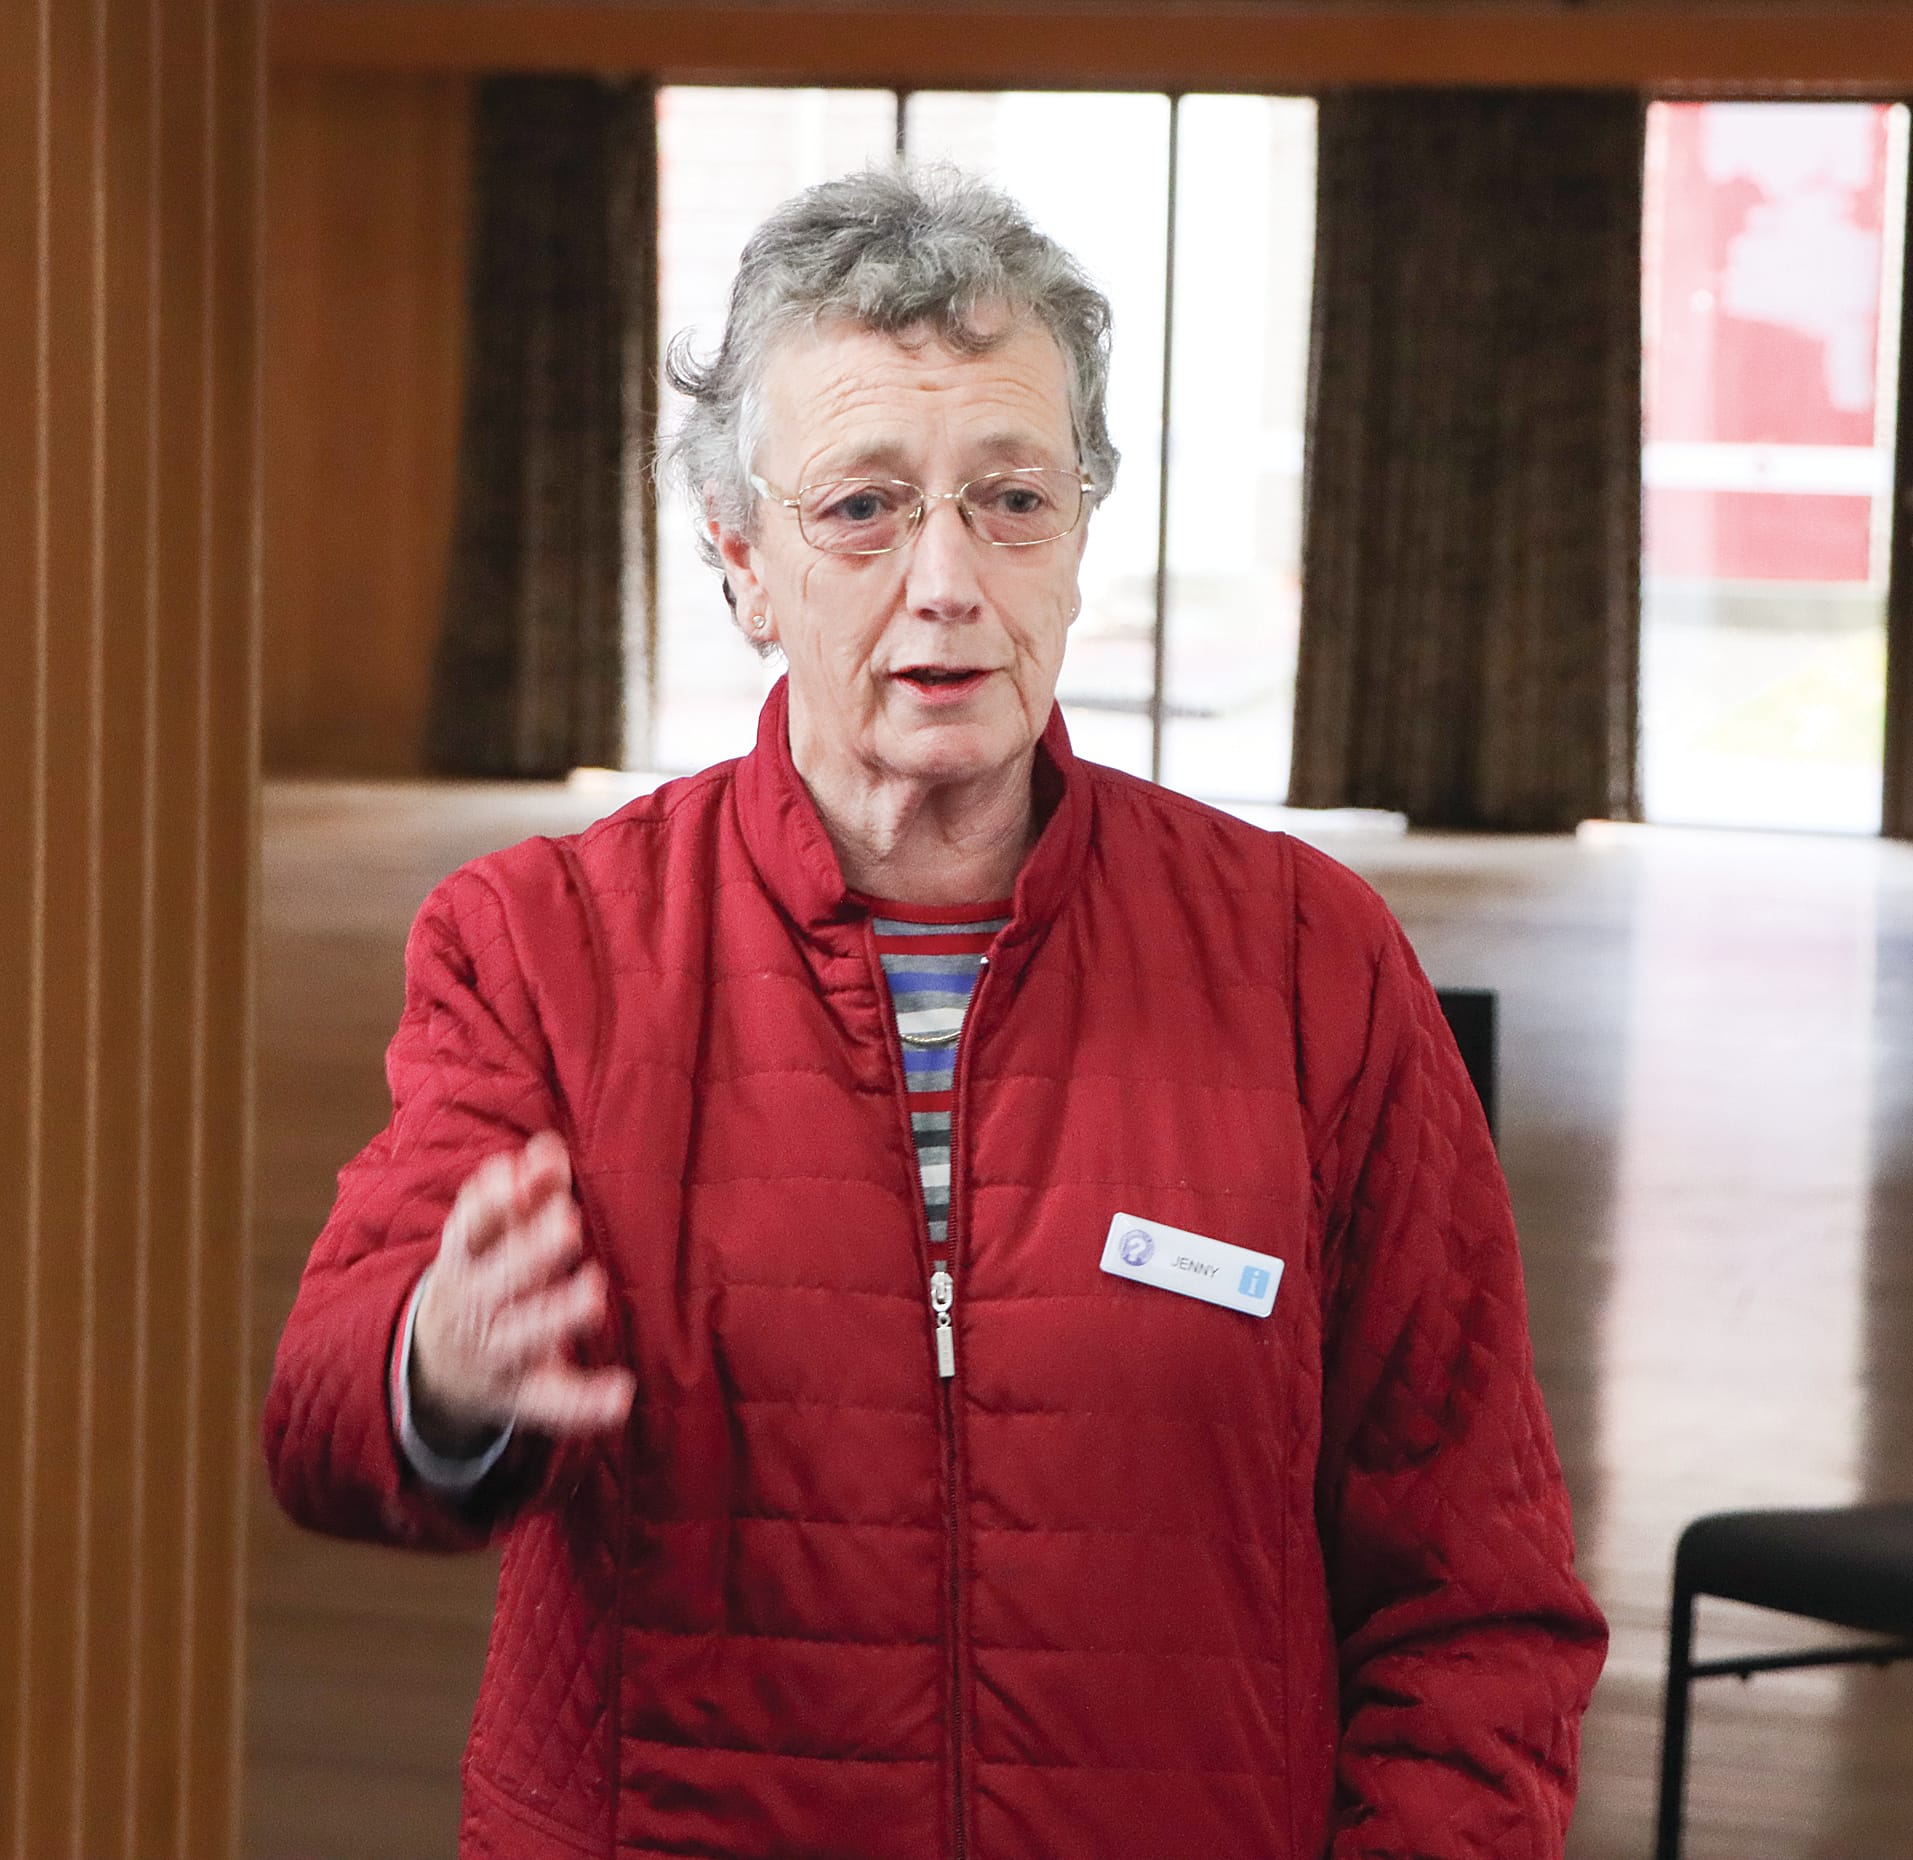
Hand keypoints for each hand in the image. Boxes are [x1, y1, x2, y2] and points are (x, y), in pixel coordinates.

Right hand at [410, 1132, 635, 1449]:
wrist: (436, 1370)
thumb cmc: (481, 1282)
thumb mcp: (485, 1241)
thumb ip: (521, 1194)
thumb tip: (548, 1147)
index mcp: (463, 1263)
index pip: (469, 1230)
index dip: (491, 1205)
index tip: (519, 1181)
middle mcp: (476, 1308)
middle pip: (498, 1279)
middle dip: (529, 1252)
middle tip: (569, 1225)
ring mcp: (498, 1354)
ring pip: (523, 1335)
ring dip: (556, 1313)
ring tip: (593, 1292)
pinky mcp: (523, 1395)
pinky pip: (553, 1402)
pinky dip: (585, 1402)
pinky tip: (621, 1394)